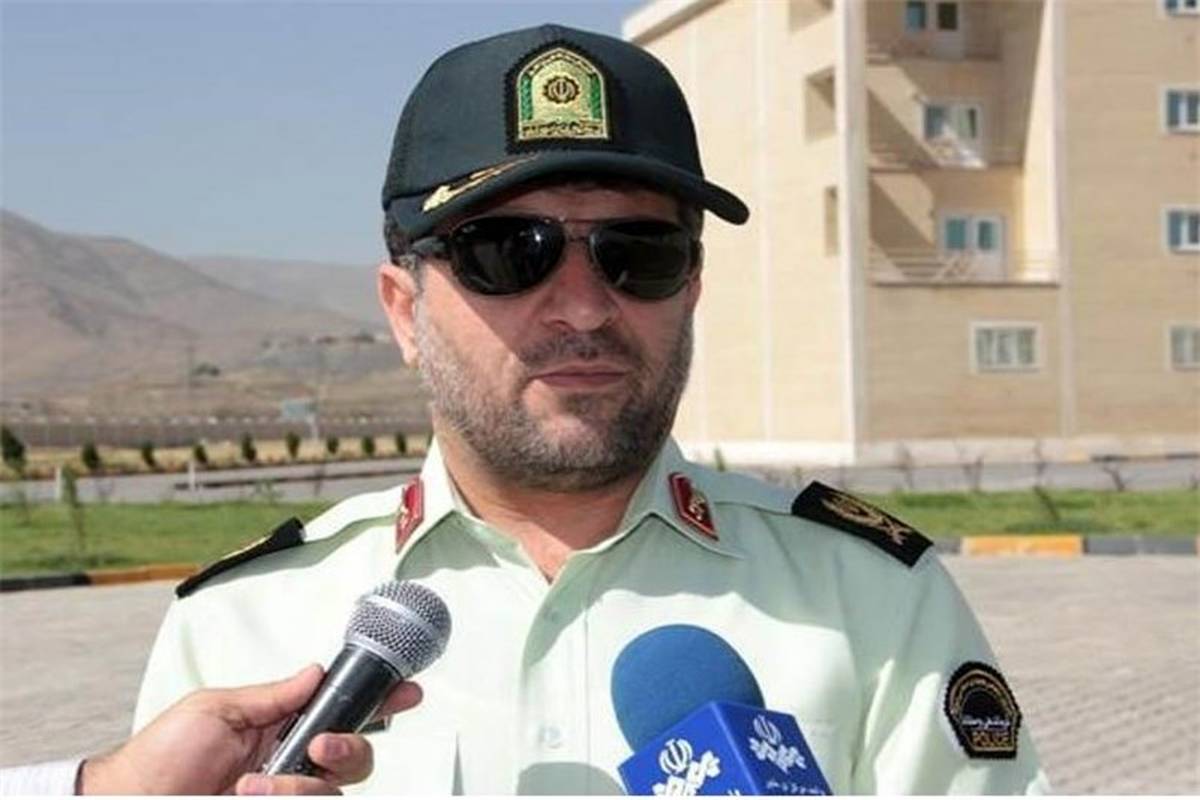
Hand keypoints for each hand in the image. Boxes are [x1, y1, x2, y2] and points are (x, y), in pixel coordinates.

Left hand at [79, 664, 421, 794]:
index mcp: (282, 727)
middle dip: (350, 748)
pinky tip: (252, 794)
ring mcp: (288, 794)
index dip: (381, 702)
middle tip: (319, 748)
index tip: (409, 692)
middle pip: (357, 757)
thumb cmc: (161, 756)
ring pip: (334, 791)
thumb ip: (272, 695)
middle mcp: (293, 764)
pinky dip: (288, 796)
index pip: (343, 711)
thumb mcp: (216, 709)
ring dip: (299, 785)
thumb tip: (316, 671)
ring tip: (251, 785)